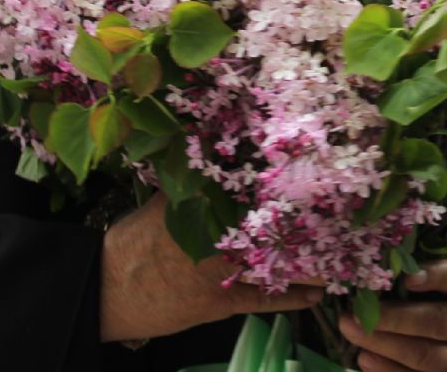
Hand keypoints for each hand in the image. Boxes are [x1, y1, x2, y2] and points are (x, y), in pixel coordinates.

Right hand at [100, 195, 322, 342]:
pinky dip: (292, 296)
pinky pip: (265, 299)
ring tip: (340, 257)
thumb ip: (196, 179)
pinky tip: (316, 294)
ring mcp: (224, 270)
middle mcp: (221, 234)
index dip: (292, 186)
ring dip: (309, 261)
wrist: (105, 289)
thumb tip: (215, 144)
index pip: (259, 190)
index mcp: (207, 203)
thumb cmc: (132, 240)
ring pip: (277, 263)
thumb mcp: (165, 199)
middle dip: (309, 222)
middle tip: (342, 218)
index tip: (322, 179)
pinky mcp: (221, 301)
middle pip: (277, 225)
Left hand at [338, 262, 446, 371]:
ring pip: (426, 356)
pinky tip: (364, 358)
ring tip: (352, 331)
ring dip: (385, 345)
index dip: (435, 277)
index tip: (406, 278)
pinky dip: (387, 370)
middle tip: (358, 313)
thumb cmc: (445, 295)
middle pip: (441, 323)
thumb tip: (384, 261)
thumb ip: (426, 266)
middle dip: (397, 319)